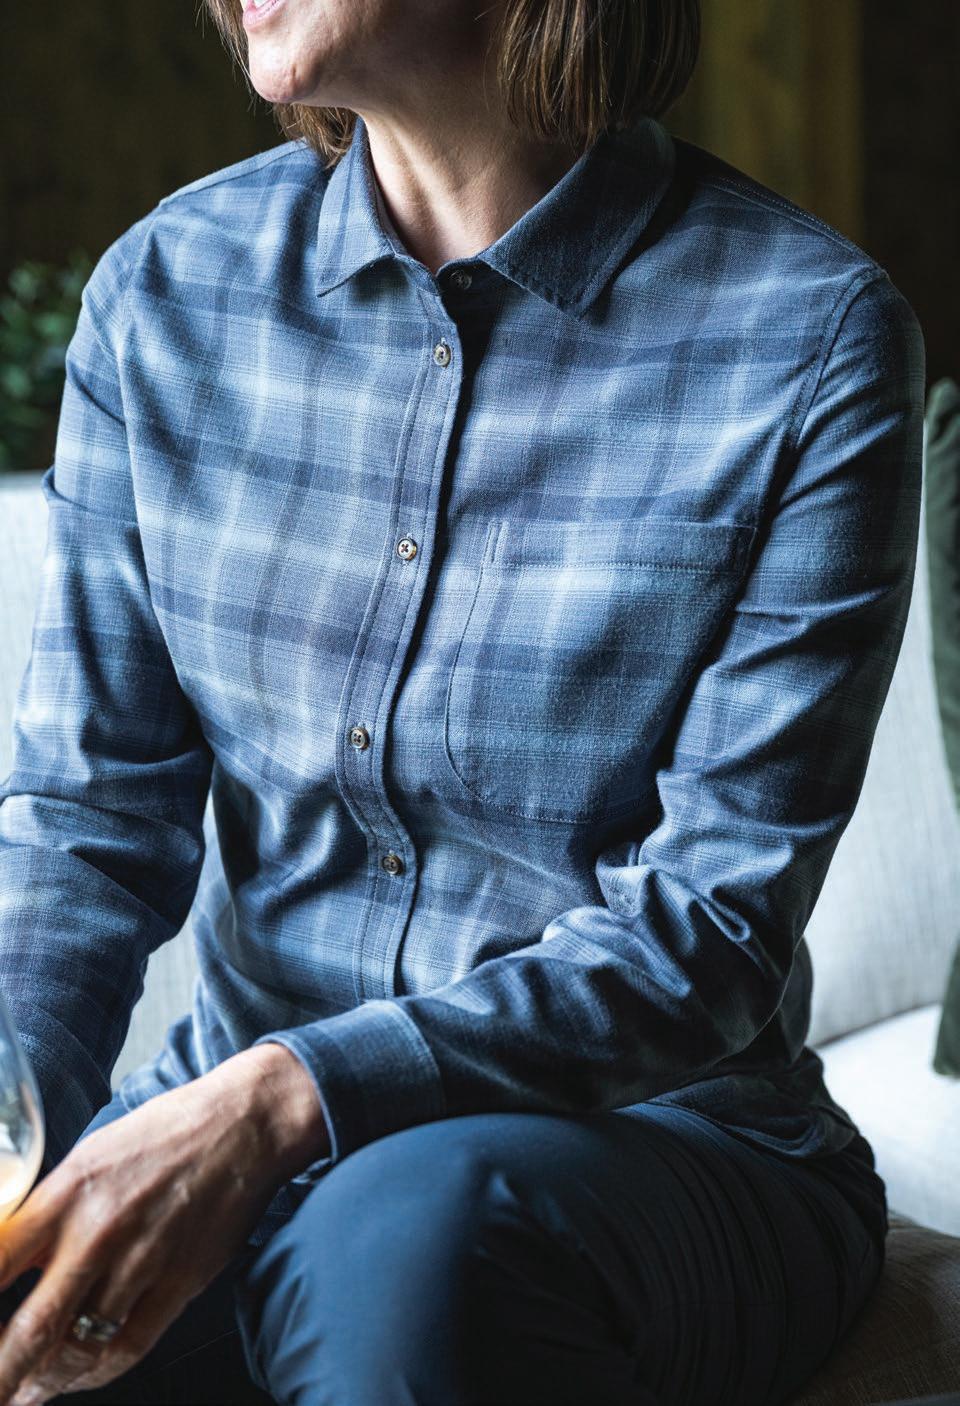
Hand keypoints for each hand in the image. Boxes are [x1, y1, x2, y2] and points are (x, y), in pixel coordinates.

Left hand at [0, 1044, 327, 1403]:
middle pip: (30, 1330)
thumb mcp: (91, 1156)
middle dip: (1, 1374)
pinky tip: (77, 1377)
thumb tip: (14, 1262)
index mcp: (66, 1192)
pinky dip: (95, 1374)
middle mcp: (98, 1231)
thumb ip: (51, 1210)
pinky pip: (127, 1348)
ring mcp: (142, 1261)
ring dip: (43, 1382)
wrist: (243, 1123)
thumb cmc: (164, 1133)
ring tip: (26, 1392)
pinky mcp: (180, 1282)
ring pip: (78, 1349)